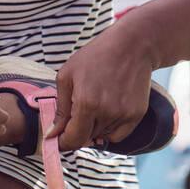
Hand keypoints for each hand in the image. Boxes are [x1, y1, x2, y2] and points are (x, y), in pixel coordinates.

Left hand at [47, 25, 155, 151]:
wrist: (132, 45)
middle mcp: (107, 113)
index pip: (72, 139)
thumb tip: (52, 134)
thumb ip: (59, 108)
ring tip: (96, 102)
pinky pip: (118, 135)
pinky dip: (110, 128)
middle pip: (86, 139)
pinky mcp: (137, 115)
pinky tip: (108, 108)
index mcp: (86, 103)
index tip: (59, 139)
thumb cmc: (96, 56)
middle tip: (77, 112)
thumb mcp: (67, 75)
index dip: (63, 142)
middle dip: (77, 131)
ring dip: (94, 127)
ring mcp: (123, 115)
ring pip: (101, 136)